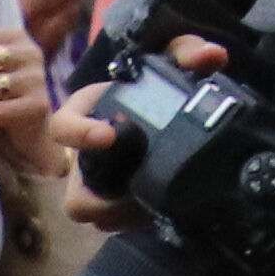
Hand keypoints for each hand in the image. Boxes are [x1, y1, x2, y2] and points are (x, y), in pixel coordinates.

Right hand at [56, 36, 229, 229]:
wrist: (165, 110)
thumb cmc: (152, 83)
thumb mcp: (170, 60)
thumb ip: (188, 51)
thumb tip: (211, 57)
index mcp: (86, 114)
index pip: (62, 126)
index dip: (79, 133)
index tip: (108, 136)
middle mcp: (84, 155)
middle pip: (76, 195)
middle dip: (104, 202)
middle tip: (139, 193)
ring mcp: (97, 184)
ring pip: (97, 216)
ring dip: (126, 215)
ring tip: (157, 204)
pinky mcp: (116, 205)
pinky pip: (118, 223)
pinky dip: (138, 220)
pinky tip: (164, 209)